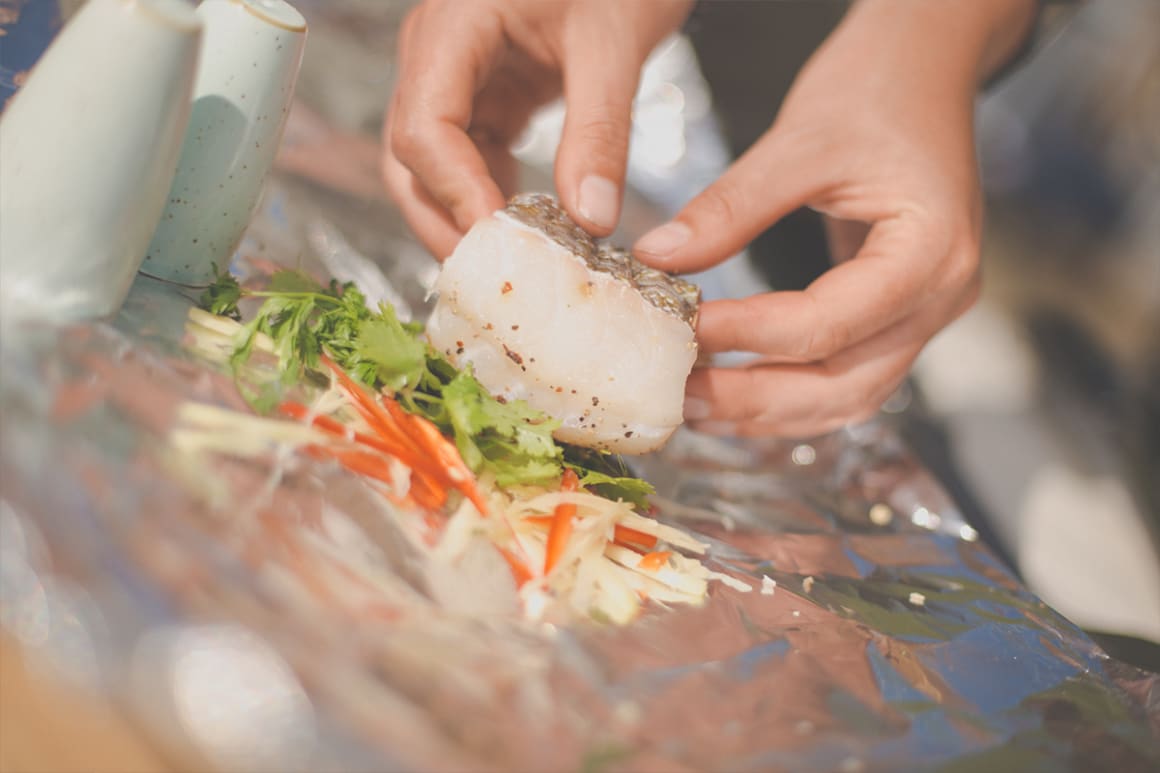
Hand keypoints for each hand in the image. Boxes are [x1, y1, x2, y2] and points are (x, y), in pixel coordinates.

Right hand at [382, 0, 691, 257]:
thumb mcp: (613, 40)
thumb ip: (599, 131)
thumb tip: (591, 221)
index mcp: (452, 27)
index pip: (423, 126)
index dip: (454, 191)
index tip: (499, 239)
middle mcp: (437, 55)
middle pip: (409, 159)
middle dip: (444, 221)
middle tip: (495, 278)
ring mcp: (455, 79)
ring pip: (432, 168)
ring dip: (464, 219)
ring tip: (513, 267)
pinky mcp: (484, 98)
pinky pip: (469, 161)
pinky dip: (490, 200)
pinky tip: (528, 230)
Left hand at [634, 0, 1037, 437]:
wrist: (925, 68)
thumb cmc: (876, 89)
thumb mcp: (798, 141)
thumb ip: (730, 207)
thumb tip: (659, 258)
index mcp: (931, 250)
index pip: (828, 323)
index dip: (746, 334)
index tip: (680, 330)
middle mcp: (940, 296)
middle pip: (844, 384)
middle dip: (755, 400)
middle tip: (679, 399)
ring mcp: (924, 312)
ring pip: (847, 395)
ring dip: (768, 411)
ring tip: (694, 407)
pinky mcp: (899, 314)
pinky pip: (846, 375)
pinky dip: (788, 393)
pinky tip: (733, 391)